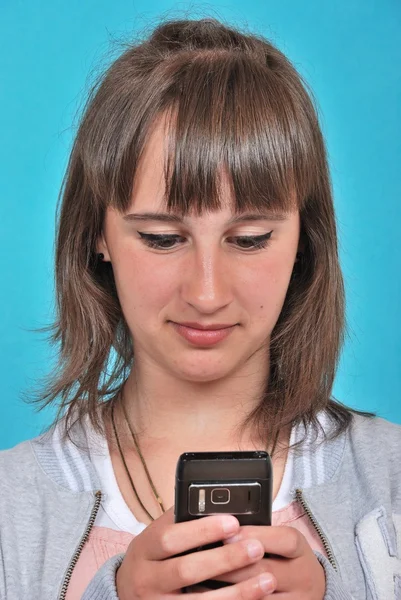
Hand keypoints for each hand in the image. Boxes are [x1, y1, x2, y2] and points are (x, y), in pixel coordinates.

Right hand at [116, 507, 276, 598]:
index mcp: (144, 549)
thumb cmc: (154, 556)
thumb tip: (216, 499)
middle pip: (186, 571)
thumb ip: (181, 519)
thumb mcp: (157, 535)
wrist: (128, 593)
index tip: (233, 522)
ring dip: (237, 592)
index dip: (202, 530)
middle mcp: (146, 580)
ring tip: (267, 580)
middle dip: (224, 560)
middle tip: (256, 548)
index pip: (170, 538)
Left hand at [215, 525, 325, 598]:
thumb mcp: (283, 542)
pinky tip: (214, 597)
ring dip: (228, 589)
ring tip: (202, 580)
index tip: (227, 533)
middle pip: (265, 570)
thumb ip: (260, 535)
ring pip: (259, 596)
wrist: (313, 589)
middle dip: (232, 564)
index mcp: (299, 550)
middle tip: (204, 559)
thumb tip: (223, 529)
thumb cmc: (288, 559)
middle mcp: (301, 576)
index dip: (255, 536)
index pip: (284, 540)